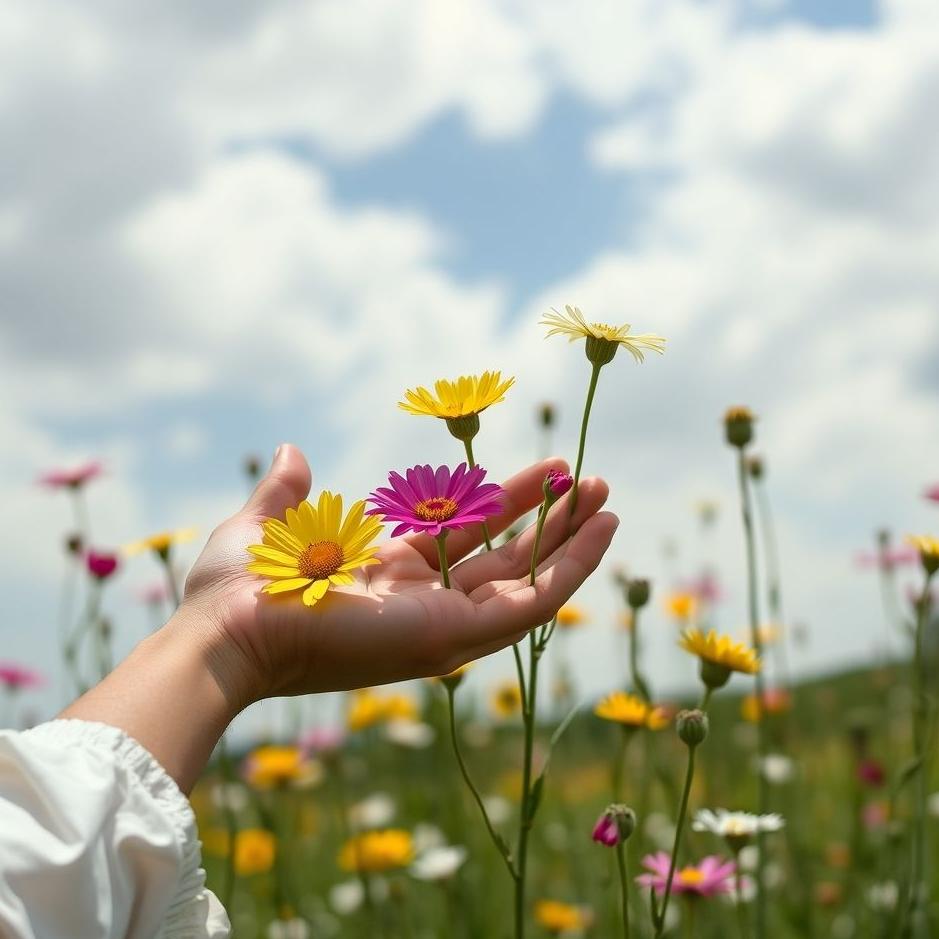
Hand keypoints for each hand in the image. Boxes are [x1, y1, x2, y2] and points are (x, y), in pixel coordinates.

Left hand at [182, 444, 617, 704]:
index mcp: (387, 572)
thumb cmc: (239, 586)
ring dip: (571, 537)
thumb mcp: (265, 523)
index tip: (543, 473)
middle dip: (548, 517)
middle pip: (505, 555)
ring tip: (606, 493)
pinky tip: (603, 529)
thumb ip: (286, 491)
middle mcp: (423, 598)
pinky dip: (572, 567)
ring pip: (528, 578)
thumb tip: (292, 452)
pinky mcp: (459, 635)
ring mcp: (446, 621)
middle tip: (588, 479)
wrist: (231, 630)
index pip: (464, 534)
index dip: (505, 503)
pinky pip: (534, 602)